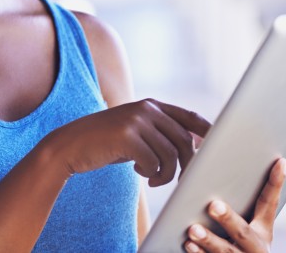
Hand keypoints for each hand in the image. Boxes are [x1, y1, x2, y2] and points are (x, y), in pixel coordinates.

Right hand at [43, 99, 210, 186]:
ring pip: (170, 154)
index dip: (207, 131)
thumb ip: (160, 133)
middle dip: (187, 164)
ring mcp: (136, 121)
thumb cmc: (106, 142)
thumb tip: (194, 142)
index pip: (189, 116)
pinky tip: (138, 172)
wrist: (70, 145)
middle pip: (183, 140)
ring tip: (153, 178)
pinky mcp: (126, 136)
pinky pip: (153, 162)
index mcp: (151, 105)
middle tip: (179, 179)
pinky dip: (150, 173)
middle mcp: (146, 109)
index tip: (216, 147)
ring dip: (166, 174)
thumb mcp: (135, 132)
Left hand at [183, 158, 285, 252]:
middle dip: (228, 220)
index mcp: (263, 230)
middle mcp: (256, 246)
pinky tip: (189, 244)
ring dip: (208, 240)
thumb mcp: (249, 225)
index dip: (276, 183)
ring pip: (225, 251)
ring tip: (193, 229)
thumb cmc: (239, 239)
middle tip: (213, 205)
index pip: (270, 203)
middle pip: (243, 232)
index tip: (280, 161)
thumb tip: (209, 158)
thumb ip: (239, 202)